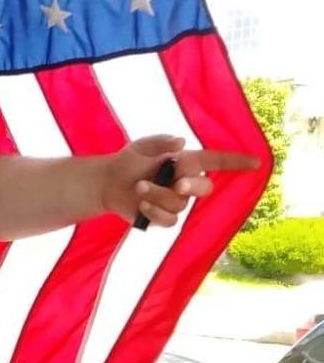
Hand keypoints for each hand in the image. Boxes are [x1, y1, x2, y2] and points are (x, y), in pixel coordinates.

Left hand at [101, 134, 260, 228]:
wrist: (107, 183)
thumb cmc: (128, 161)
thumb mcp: (141, 146)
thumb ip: (161, 142)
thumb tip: (181, 142)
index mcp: (185, 162)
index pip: (216, 161)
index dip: (236, 162)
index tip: (256, 162)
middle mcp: (184, 182)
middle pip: (205, 188)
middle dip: (194, 185)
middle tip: (178, 183)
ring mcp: (175, 202)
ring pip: (180, 204)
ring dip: (158, 195)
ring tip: (139, 187)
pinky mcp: (163, 217)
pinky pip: (169, 220)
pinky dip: (155, 211)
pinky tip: (141, 204)